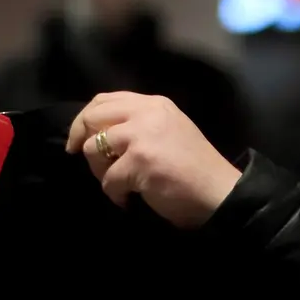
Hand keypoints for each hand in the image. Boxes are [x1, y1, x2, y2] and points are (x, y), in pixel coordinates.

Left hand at [66, 92, 241, 228]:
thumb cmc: (195, 168)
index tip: (80, 140)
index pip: (105, 100)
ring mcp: (142, 136)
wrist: (219, 192)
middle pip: (92, 117)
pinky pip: (107, 180)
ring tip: (121, 185)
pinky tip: (130, 200)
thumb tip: (99, 134)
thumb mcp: (169, 131)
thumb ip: (139, 124)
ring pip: (93, 148)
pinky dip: (115, 195)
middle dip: (82, 142)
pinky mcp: (139, 161)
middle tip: (90, 163)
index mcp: (155, 104)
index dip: (85, 119)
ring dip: (101, 172)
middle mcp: (147, 113)